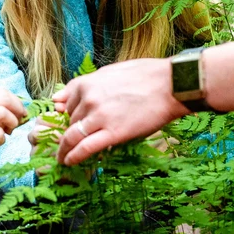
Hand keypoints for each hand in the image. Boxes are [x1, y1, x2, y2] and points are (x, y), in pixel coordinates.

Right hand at [0, 87, 26, 181]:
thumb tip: (15, 108)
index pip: (0, 91)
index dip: (16, 101)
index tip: (19, 114)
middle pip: (4, 98)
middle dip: (18, 110)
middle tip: (18, 123)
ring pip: (3, 113)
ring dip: (11, 124)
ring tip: (5, 134)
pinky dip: (2, 140)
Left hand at [52, 58, 190, 165]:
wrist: (171, 85)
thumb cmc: (146, 75)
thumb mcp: (111, 71)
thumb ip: (88, 84)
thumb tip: (63, 96)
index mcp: (87, 83)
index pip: (66, 102)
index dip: (67, 114)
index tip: (66, 123)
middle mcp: (88, 99)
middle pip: (71, 121)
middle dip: (71, 131)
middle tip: (71, 141)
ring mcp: (99, 117)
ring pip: (72, 136)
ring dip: (65, 149)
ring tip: (62, 158)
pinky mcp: (112, 133)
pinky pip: (85, 148)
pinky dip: (74, 157)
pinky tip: (69, 162)